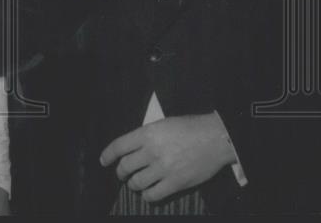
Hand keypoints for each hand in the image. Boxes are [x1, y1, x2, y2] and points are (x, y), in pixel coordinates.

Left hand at [99, 112, 237, 201]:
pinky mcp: (176, 183)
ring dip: (132, 184)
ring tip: (134, 183)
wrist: (216, 138)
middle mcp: (152, 151)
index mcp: (147, 133)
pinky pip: (153, 195)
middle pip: (125, 166)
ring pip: (136, 182)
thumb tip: (132, 148)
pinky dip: (146, 196)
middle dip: (120, 172)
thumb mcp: (163, 124)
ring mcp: (163, 168)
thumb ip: (146, 135)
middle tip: (121, 174)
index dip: (107, 155)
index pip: (119, 146)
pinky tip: (147, 193)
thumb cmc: (191, 128)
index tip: (104, 161)